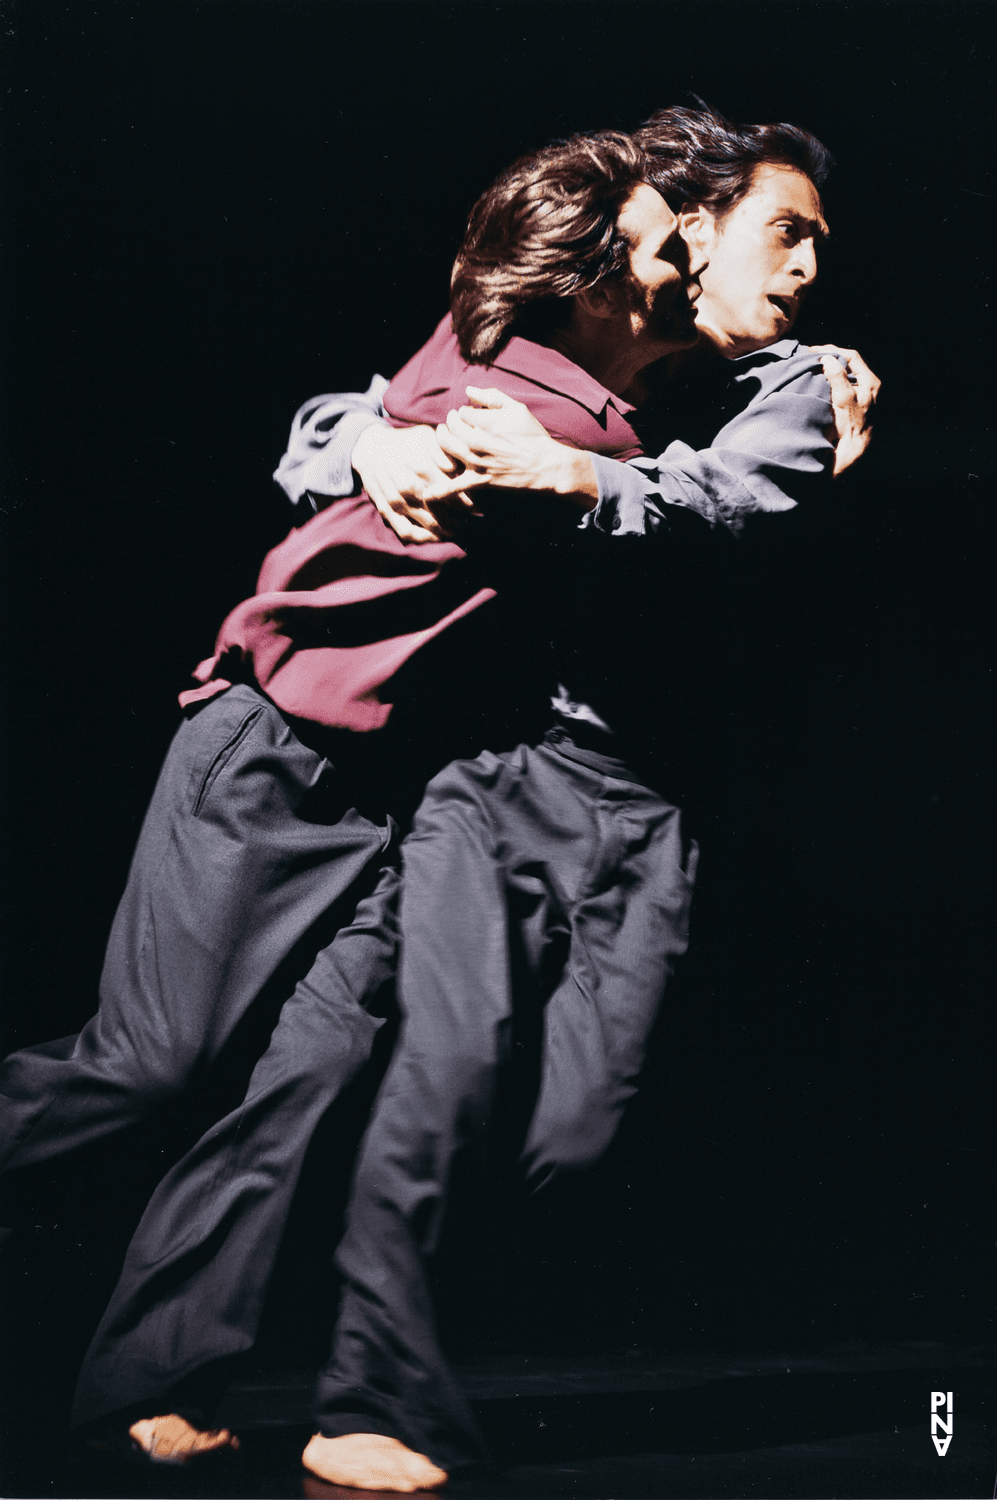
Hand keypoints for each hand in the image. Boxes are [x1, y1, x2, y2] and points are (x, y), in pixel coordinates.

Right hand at [351, 422, 485, 542]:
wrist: (368, 448)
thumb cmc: (403, 441)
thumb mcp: (425, 435)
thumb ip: (443, 450)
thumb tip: (457, 467)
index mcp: (422, 469)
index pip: (453, 493)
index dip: (469, 502)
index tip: (480, 506)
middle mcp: (410, 488)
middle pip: (444, 512)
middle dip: (462, 519)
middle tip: (473, 520)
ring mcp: (397, 502)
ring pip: (428, 525)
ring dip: (446, 530)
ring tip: (458, 529)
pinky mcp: (386, 511)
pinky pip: (407, 532)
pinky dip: (424, 539)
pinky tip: (436, 537)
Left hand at [436, 387, 598, 505]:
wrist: (546, 466)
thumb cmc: (533, 436)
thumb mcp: (517, 409)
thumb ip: (492, 396)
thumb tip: (469, 390)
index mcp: (486, 422)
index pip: (462, 412)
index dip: (465, 411)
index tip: (471, 414)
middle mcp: (477, 441)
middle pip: (451, 427)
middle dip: (451, 422)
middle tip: (455, 422)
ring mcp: (476, 462)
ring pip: (447, 448)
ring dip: (442, 440)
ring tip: (445, 436)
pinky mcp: (479, 480)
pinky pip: (456, 486)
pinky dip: (441, 491)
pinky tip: (427, 494)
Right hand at [810, 345, 881, 476]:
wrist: (851, 454)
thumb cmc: (850, 427)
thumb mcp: (845, 399)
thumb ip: (838, 377)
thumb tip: (827, 358)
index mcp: (870, 382)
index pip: (851, 356)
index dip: (832, 351)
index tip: (813, 351)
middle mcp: (867, 388)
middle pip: (846, 365)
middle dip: (828, 359)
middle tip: (809, 359)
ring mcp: (859, 397)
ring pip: (842, 375)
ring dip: (826, 371)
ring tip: (810, 369)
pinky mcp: (849, 407)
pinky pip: (838, 387)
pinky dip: (826, 382)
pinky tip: (814, 384)